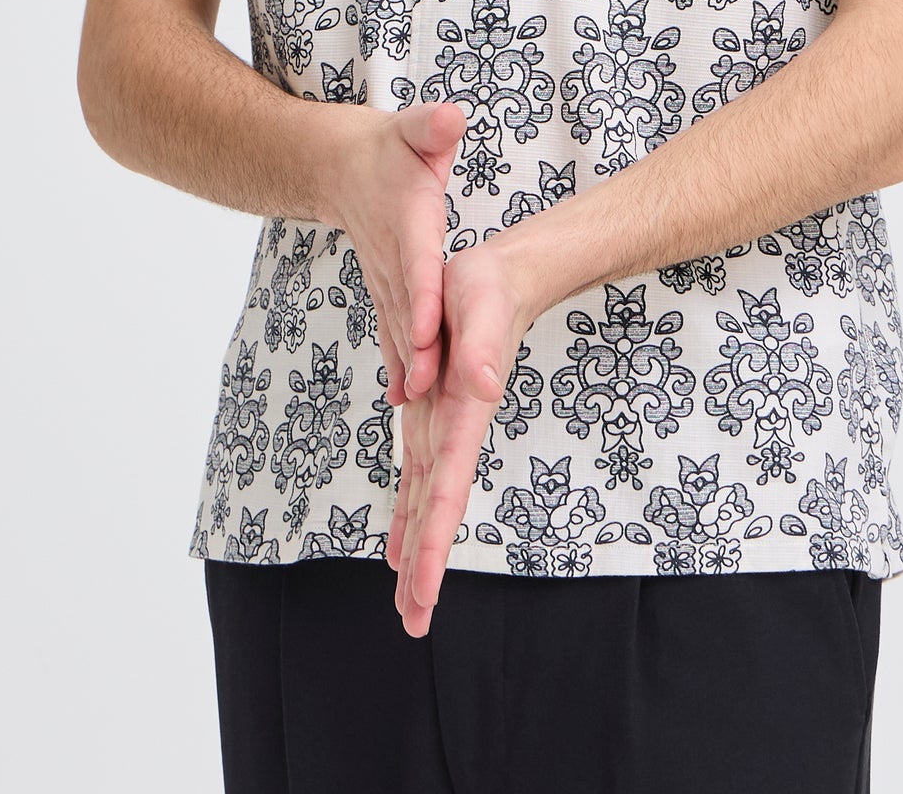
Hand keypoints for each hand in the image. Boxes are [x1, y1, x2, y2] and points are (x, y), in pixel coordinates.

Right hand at [326, 100, 467, 410]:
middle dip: (414, 349)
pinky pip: (393, 329)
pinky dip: (398, 362)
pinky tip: (404, 398)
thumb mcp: (415, 128)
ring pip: (397, 326)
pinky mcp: (388, 289)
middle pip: (406, 308)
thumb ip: (431, 127)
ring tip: (416, 404)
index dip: (421, 298)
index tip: (424, 332)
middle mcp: (394, 257)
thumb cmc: (392, 147)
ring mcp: (386, 277)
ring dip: (405, 365)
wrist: (343, 167)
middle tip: (426, 388)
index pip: (416, 264)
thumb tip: (448, 117)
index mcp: (408, 220)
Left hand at [385, 236, 538, 636]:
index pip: (446, 490)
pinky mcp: (431, 420)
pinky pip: (417, 480)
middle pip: (436, 513)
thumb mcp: (479, 306)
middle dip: (426, 570)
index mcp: (463, 415)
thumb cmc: (487, 288)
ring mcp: (441, 430)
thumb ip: (480, 348)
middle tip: (414, 624)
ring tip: (408, 604)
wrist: (501, 277)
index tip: (424, 590)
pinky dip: (410, 518)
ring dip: (417, 555)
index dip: (434, 542)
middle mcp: (452, 433)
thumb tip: (481, 384)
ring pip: (425, 505)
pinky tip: (401, 550)